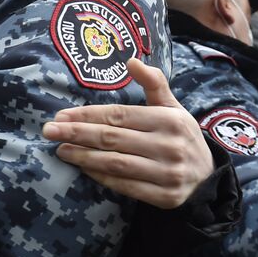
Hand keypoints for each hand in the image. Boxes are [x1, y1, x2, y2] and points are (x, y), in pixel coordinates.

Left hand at [42, 58, 214, 209]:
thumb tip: (131, 60)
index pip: (119, 115)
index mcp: (169, 119)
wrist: (208, 177)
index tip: (61, 116)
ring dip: (83, 157)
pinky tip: (83, 168)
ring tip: (61, 150)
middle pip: (113, 138)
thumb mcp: (173, 107)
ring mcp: (167, 173)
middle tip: (49, 131)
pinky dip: (101, 177)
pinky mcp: (164, 196)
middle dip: (77, 134)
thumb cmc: (181, 135)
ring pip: (116, 163)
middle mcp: (169, 145)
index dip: (87, 115)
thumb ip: (154, 83)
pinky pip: (125, 186)